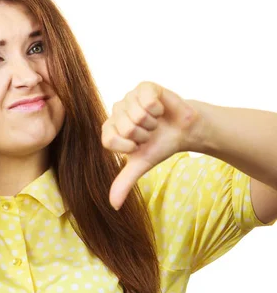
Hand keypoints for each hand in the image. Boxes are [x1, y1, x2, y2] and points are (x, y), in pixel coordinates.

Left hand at [101, 81, 198, 209]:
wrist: (184, 130)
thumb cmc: (160, 145)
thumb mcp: (141, 165)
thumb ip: (124, 182)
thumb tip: (114, 206)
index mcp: (110, 129)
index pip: (109, 140)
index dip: (129, 146)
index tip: (140, 145)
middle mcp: (116, 111)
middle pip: (125, 128)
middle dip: (144, 135)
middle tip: (151, 132)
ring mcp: (129, 97)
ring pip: (137, 114)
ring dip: (152, 123)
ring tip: (156, 122)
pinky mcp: (144, 87)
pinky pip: (147, 101)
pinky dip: (159, 109)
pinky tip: (160, 110)